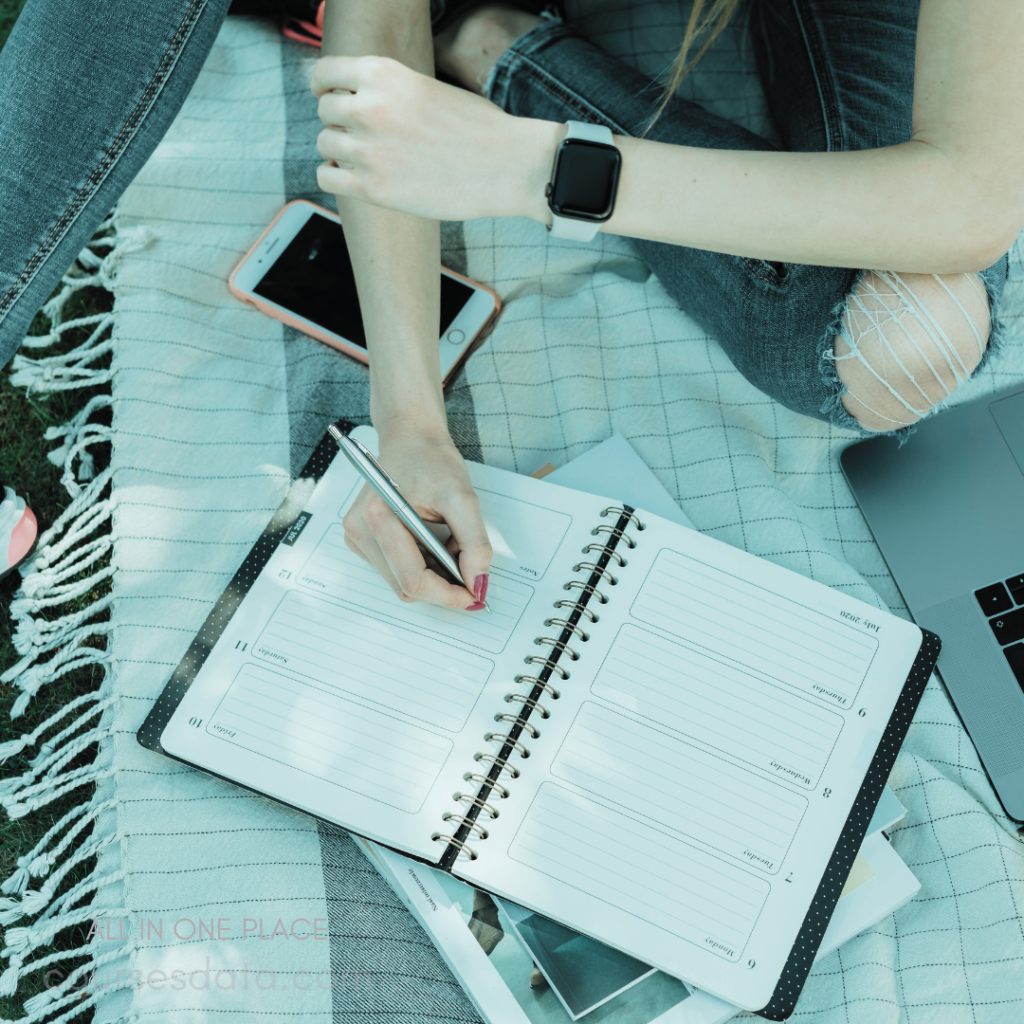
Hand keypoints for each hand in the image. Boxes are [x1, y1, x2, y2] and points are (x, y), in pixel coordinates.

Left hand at [310, 55, 557, 222]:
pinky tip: (354, 176)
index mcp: (382, 74)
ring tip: (368, 157)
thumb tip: (355, 104)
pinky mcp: (374, 188)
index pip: (324, 73)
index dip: (326, 86)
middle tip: (364, 134)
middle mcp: (369, 108)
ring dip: (340, 150)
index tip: (331, 96)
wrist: (507, 165)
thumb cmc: (477, 128)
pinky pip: (326, 177)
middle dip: (340, 121)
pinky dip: (334, 175)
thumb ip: (388, 92)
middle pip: (325, 111)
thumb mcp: (426, 88)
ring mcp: (368, 150)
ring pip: (325, 144)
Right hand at [342, 427, 492, 610]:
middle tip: (470, 569)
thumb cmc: (431, 460)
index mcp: (378, 517)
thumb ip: (474, 543)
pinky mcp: (361, 539)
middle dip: (443, 585)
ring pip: (401, 582)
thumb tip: (477, 582)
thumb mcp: (463, 496)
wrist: (410, 437)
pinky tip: (432, 543)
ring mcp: (357, 536)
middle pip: (406, 586)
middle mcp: (360, 530)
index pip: (413, 579)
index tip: (474, 595)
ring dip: (433, 575)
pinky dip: (421, 566)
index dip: (448, 595)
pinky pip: (395, 570)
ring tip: (449, 544)